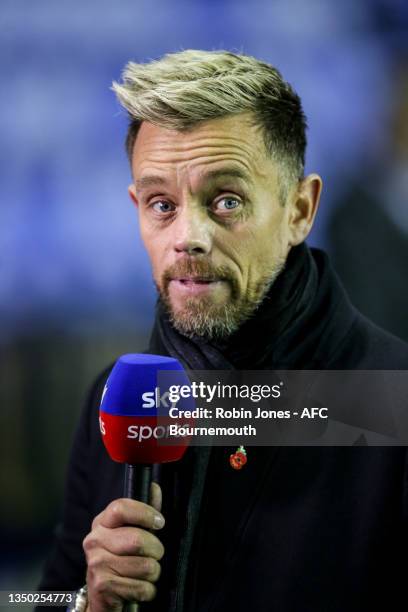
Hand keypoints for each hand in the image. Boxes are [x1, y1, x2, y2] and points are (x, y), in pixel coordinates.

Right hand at [83, 482, 164, 610]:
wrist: (103, 595)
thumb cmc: (122, 558)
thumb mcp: (131, 532)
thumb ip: (144, 512)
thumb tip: (154, 487)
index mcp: (101, 522)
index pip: (121, 508)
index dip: (145, 513)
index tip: (159, 522)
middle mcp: (94, 541)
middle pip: (137, 539)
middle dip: (156, 549)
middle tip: (156, 554)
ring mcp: (96, 564)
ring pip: (144, 565)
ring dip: (153, 572)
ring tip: (145, 573)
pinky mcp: (102, 586)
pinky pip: (141, 587)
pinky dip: (148, 590)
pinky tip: (140, 587)